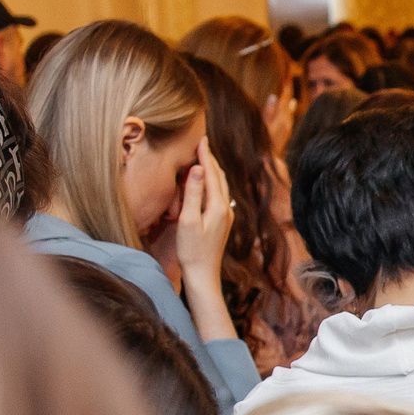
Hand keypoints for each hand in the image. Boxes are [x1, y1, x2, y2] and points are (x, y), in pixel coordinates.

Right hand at [172, 136, 233, 282]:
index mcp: (217, 206)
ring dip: (213, 171)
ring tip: (205, 158)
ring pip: (221, 187)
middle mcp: (226, 209)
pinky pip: (219, 196)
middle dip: (211, 160)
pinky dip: (213, 183)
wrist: (203, 275)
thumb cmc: (191, 250)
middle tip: (202, 143)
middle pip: (219, 178)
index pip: (212, 174)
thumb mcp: (188, 220)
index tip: (201, 139)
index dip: (205, 156)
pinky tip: (208, 183)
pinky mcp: (222, 223)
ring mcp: (226, 217)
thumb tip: (198, 169)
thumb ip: (193, 193)